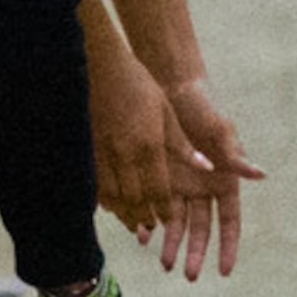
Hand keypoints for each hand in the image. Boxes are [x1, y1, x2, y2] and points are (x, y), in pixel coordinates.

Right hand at [88, 44, 179, 238]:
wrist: (102, 68)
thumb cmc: (139, 86)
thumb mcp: (166, 113)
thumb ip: (183, 145)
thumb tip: (207, 167)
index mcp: (149, 146)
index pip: (159, 189)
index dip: (163, 209)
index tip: (168, 222)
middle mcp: (125, 154)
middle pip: (134, 199)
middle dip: (142, 217)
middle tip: (149, 228)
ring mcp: (104, 153)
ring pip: (112, 195)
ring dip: (122, 213)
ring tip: (130, 223)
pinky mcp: (88, 150)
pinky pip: (95, 183)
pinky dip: (103, 199)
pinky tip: (108, 205)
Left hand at [158, 78, 263, 280]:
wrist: (172, 89)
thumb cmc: (203, 109)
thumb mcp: (220, 131)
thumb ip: (235, 156)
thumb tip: (261, 175)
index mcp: (225, 182)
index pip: (229, 222)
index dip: (227, 246)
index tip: (224, 271)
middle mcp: (203, 189)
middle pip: (201, 229)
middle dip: (195, 253)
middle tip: (188, 275)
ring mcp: (181, 185)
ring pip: (176, 223)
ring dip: (171, 244)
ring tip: (164, 264)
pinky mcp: (160, 178)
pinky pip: (155, 208)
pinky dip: (149, 223)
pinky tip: (142, 238)